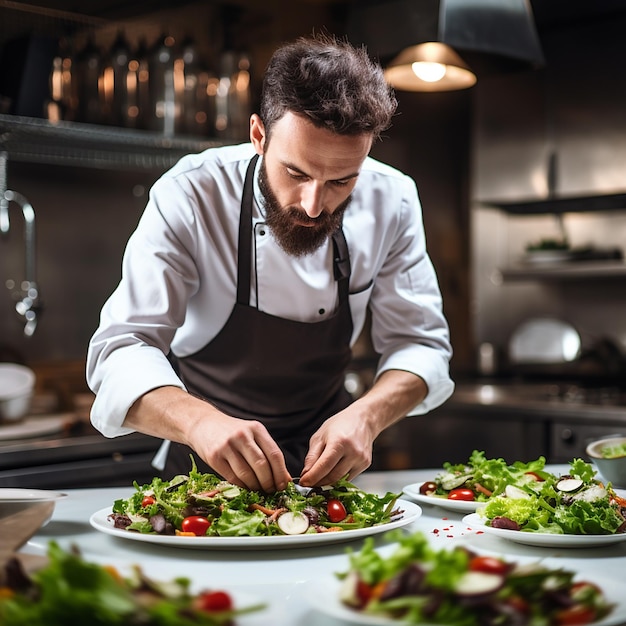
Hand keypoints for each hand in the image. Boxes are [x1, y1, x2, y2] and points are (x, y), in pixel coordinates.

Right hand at [188, 412, 292, 491]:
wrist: (203, 424)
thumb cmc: (232, 432)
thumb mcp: (252, 434)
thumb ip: (267, 452)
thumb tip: (284, 477)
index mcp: (256, 428)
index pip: (274, 454)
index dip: (281, 473)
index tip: (283, 485)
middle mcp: (242, 435)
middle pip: (261, 465)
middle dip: (269, 482)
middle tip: (271, 490)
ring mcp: (227, 446)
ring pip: (247, 474)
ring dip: (256, 487)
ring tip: (259, 490)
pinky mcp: (214, 457)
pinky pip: (232, 478)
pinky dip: (242, 487)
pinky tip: (246, 487)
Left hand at [297, 370, 428, 486]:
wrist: (368, 415)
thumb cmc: (341, 422)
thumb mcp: (321, 433)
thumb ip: (314, 454)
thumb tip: (306, 474)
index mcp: (340, 443)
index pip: (322, 468)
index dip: (310, 478)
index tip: (301, 482)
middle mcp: (353, 453)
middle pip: (331, 477)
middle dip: (317, 482)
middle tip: (307, 482)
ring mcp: (362, 461)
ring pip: (340, 480)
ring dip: (327, 482)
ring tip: (317, 478)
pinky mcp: (367, 465)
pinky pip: (348, 477)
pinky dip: (338, 478)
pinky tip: (330, 474)